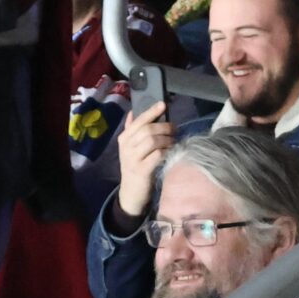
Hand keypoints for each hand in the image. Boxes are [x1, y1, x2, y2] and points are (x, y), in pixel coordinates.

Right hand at [114, 99, 175, 219]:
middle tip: (174, 128)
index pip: (138, 121)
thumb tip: (132, 112)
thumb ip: (131, 130)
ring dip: (167, 139)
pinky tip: (171, 151)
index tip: (163, 104)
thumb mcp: (129, 148)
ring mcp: (133, 159)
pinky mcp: (142, 170)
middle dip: (164, 127)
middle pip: (147, 130)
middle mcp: (127, 147)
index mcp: (124, 138)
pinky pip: (157, 155)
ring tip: (174, 141)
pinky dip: (166, 151)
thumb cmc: (134, 167)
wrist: (131, 193)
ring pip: (153, 141)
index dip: (151, 112)